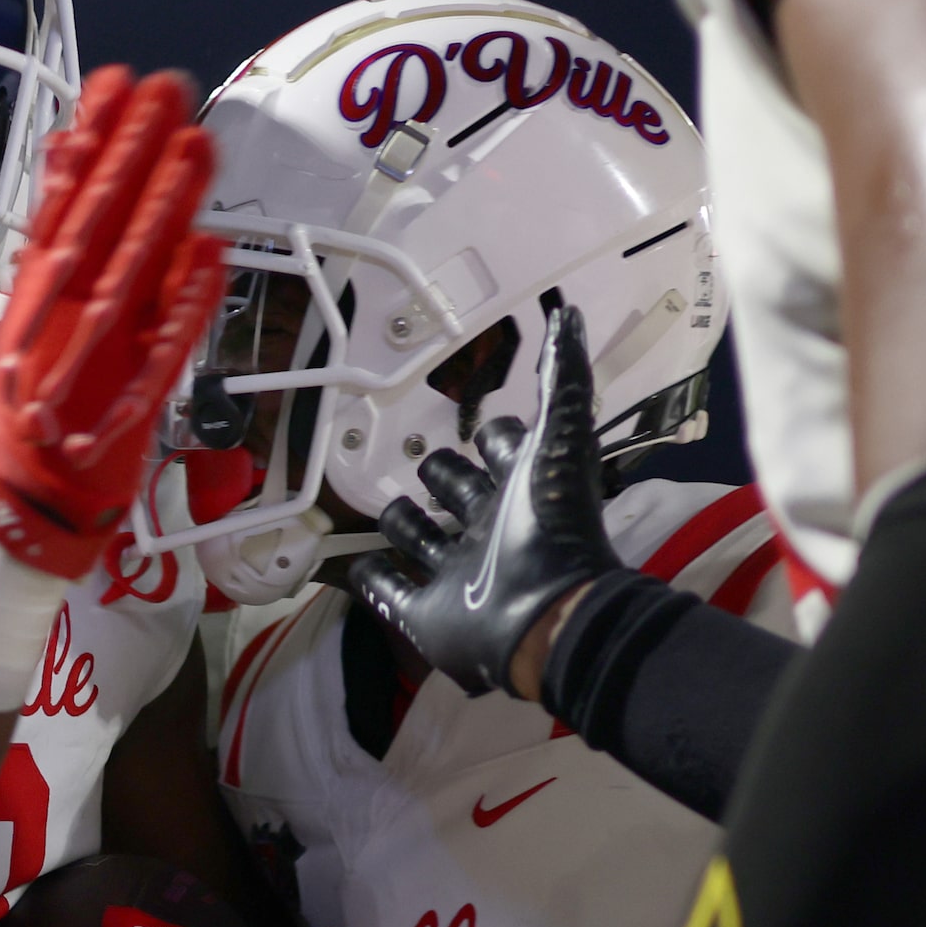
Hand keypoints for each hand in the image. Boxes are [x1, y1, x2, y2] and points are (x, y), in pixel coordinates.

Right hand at [0, 68, 224, 576]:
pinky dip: (187, 302)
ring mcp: (93, 357)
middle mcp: (59, 317)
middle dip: (131, 152)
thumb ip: (58, 232)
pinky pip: (165, 345)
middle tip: (166, 88)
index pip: (64, 202)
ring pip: (134, 271)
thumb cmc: (42, 400)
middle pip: (98, 223)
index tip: (119, 81)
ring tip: (199, 145)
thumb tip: (68, 149)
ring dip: (165, 207)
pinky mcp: (130, 400)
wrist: (27, 500)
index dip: (90, 141)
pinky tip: (213, 252)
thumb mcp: (36, 306)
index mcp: (38, 291)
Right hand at [351, 305, 622, 696]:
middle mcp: (488, 529)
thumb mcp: (559, 439)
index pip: (504, 451)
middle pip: (458, 492)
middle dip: (444, 475)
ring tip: (390, 509)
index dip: (498, 436)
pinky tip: (359, 566)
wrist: (545, 615)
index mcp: (520, 487)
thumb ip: (562, 377)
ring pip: (423, 540)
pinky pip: (393, 594)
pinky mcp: (429, 615)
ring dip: (405, 524)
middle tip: (427, 460)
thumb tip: (566, 311)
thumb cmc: (551, 524)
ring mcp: (457, 574)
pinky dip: (376, 580)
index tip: (482, 422)